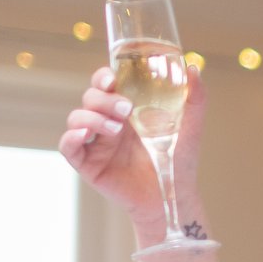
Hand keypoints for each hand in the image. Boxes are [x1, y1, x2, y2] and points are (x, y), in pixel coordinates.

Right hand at [58, 64, 206, 232]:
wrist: (173, 194)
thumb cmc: (178, 159)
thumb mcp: (190, 126)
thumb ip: (194, 97)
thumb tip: (192, 68)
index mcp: (126, 109)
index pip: (105, 84)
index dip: (103, 77)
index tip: (112, 78)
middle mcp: (107, 121)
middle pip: (90, 98)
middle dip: (104, 99)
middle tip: (126, 109)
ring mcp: (95, 142)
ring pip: (77, 118)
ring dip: (92, 118)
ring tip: (117, 129)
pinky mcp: (87, 163)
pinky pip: (68, 146)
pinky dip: (71, 137)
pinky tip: (83, 135)